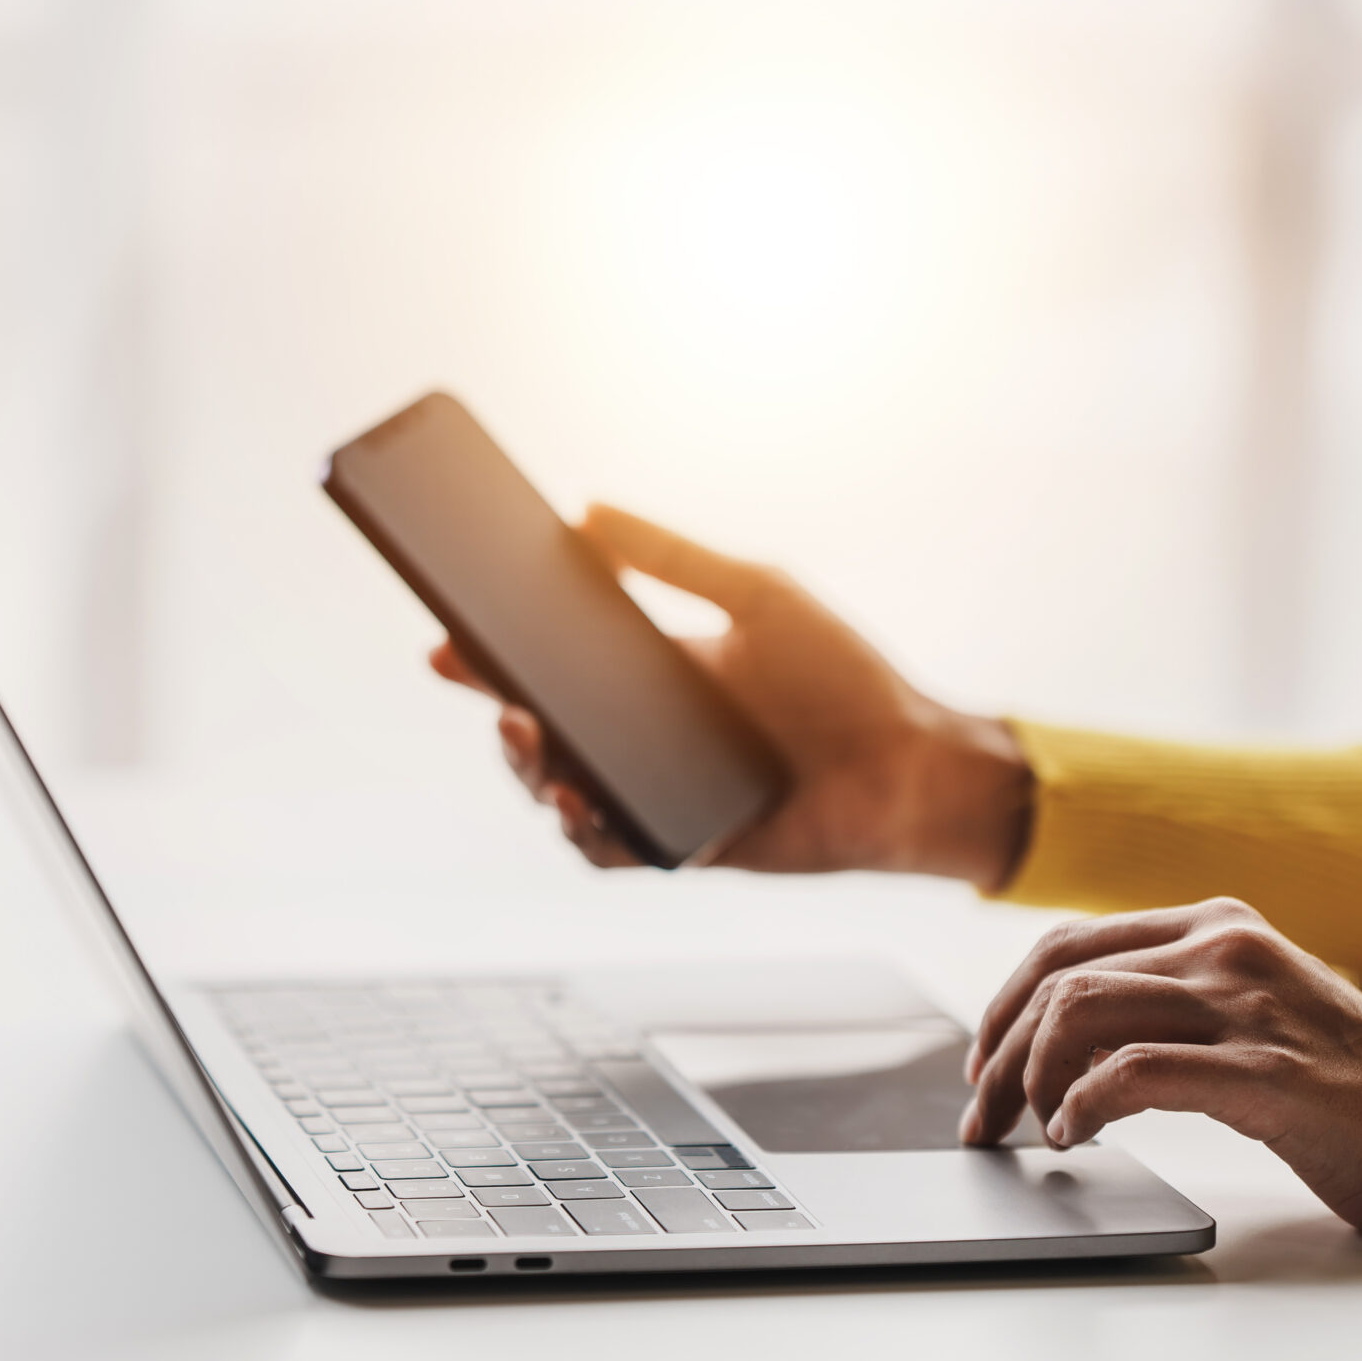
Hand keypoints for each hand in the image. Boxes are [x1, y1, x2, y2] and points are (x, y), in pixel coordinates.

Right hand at [428, 503, 1031, 880]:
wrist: (912, 765)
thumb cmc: (848, 679)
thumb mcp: (760, 596)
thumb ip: (674, 557)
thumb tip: (588, 509)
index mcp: (656, 670)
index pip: (557, 657)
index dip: (496, 648)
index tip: (449, 627)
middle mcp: (646, 735)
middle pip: (543, 728)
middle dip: (497, 707)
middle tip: (478, 682)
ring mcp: (659, 794)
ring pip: (561, 791)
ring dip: (530, 770)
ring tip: (529, 740)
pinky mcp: (683, 847)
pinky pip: (610, 851)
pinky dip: (584, 832)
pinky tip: (578, 804)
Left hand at [960, 895, 1361, 1235]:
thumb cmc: (1347, 1085)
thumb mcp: (1249, 1011)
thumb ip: (1171, 1003)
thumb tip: (1064, 1041)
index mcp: (1216, 923)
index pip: (1067, 945)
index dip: (1005, 1007)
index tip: (982, 1065)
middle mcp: (1225, 947)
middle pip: (1060, 981)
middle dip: (1000, 1052)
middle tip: (980, 1118)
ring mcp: (1247, 1005)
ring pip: (1081, 1015)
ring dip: (1032, 1080)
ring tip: (1029, 1131)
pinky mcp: (1267, 1072)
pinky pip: (1136, 1074)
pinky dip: (1084, 1106)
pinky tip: (1077, 1136)